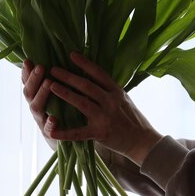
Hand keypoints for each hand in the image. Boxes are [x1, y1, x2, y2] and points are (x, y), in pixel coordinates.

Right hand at [21, 60, 56, 150]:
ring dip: (42, 94)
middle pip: (29, 92)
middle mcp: (36, 108)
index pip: (28, 83)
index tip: (28, 60)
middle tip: (41, 67)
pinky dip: (50, 124)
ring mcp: (41, 121)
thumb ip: (50, 82)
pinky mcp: (50, 135)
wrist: (66, 142)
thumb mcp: (54, 96)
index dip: (26, 73)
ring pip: (36, 107)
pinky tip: (54, 118)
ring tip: (49, 83)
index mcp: (37, 97)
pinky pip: (49, 130)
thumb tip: (49, 61)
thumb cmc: (61, 114)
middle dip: (34, 79)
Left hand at [47, 52, 163, 165]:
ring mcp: (105, 116)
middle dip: (69, 76)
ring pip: (82, 102)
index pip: (99, 73)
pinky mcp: (100, 132)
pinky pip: (79, 132)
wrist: (142, 140)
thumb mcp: (123, 98)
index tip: (71, 54)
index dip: (85, 63)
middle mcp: (110, 101)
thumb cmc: (132, 118)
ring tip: (51, 86)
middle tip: (53, 69)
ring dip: (65, 93)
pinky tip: (52, 131)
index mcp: (116, 91)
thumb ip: (109, 89)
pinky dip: (65, 133)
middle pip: (87, 85)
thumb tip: (94, 76)